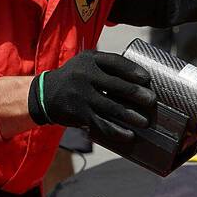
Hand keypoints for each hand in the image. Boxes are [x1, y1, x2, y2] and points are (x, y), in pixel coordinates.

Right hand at [28, 50, 156, 146]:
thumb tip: (144, 77)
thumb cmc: (76, 76)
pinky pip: (101, 124)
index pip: (115, 63)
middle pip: (116, 85)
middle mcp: (85, 76)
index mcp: (90, 60)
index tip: (147, 79)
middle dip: (136, 94)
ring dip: (130, 116)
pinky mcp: (79, 114)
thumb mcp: (87, 62)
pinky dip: (117, 131)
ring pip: (110, 108)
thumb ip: (109, 65)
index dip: (132, 70)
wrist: (45, 94)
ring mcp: (82, 96)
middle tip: (151, 101)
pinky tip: (129, 135)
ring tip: (144, 122)